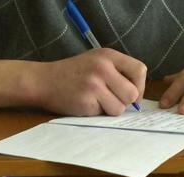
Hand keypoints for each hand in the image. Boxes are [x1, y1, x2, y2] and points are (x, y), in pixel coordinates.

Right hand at [32, 48, 146, 115]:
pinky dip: (99, 113)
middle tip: (111, 99)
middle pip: (133, 93)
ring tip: (97, 101)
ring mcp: (94, 84)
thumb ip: (118, 72)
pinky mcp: (86, 101)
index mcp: (108, 55)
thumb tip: (139, 97)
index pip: (140, 70)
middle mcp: (103, 67)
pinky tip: (87, 104)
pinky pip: (105, 114)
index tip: (131, 94)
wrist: (43, 81)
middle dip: (125, 101)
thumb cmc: (74, 73)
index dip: (140, 86)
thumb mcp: (97, 61)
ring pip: (121, 107)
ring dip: (111, 109)